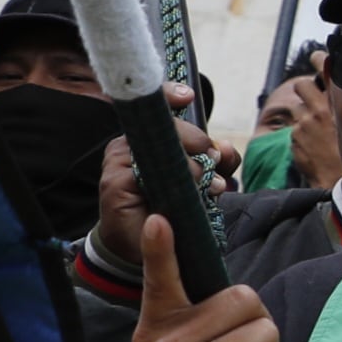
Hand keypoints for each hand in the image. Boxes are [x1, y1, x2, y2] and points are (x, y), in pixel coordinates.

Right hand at [96, 83, 219, 267]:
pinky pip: (141, 172)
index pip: (155, 107)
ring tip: (206, 185)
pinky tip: (185, 192)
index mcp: (147, 138)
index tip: (189, 96)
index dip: (169, 95)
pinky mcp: (114, 183)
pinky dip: (169, 181)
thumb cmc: (171, 207)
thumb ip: (218, 162)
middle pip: (163, 126)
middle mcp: (129, 144)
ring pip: (155, 148)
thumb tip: (227, 148)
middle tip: (215, 159)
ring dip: (188, 166)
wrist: (144, 245)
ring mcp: (117, 162)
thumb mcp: (203, 181)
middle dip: (195, 140)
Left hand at [278, 71, 341, 191]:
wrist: (338, 180)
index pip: (324, 68)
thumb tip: (333, 88)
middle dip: (304, 89)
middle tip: (311, 98)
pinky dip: (301, 135)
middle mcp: (317, 110)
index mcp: (334, 104)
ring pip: (296, 110)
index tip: (317, 57)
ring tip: (316, 130)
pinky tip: (313, 146)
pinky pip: (294, 130)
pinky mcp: (293, 138)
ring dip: (303, 116)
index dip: (319, 59)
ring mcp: (302, 124)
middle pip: (301, 85)